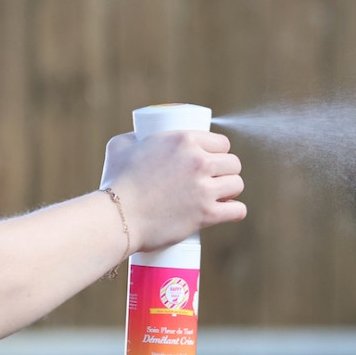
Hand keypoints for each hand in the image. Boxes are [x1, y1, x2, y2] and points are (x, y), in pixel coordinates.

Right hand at [100, 130, 245, 251]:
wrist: (117, 217)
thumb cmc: (117, 182)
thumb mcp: (121, 146)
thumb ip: (133, 137)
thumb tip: (138, 138)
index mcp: (184, 139)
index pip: (222, 142)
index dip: (219, 152)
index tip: (213, 160)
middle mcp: (199, 161)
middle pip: (233, 163)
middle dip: (226, 171)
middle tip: (215, 180)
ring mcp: (205, 188)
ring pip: (237, 184)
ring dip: (231, 191)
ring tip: (220, 195)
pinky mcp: (207, 214)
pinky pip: (238, 210)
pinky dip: (235, 211)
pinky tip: (229, 211)